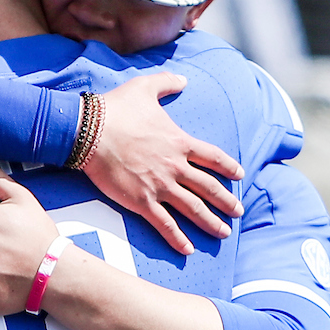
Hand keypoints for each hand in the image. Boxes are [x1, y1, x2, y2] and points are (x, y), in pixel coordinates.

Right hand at [94, 73, 243, 254]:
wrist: (90, 131)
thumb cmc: (116, 108)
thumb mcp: (145, 87)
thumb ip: (167, 82)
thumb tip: (183, 78)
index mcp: (179, 141)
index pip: (213, 157)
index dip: (229, 167)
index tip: (240, 176)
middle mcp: (175, 166)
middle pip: (209, 187)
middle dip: (226, 201)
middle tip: (238, 212)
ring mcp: (160, 186)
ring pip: (193, 208)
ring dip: (210, 222)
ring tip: (223, 233)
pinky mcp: (141, 201)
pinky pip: (165, 224)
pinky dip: (177, 238)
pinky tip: (187, 250)